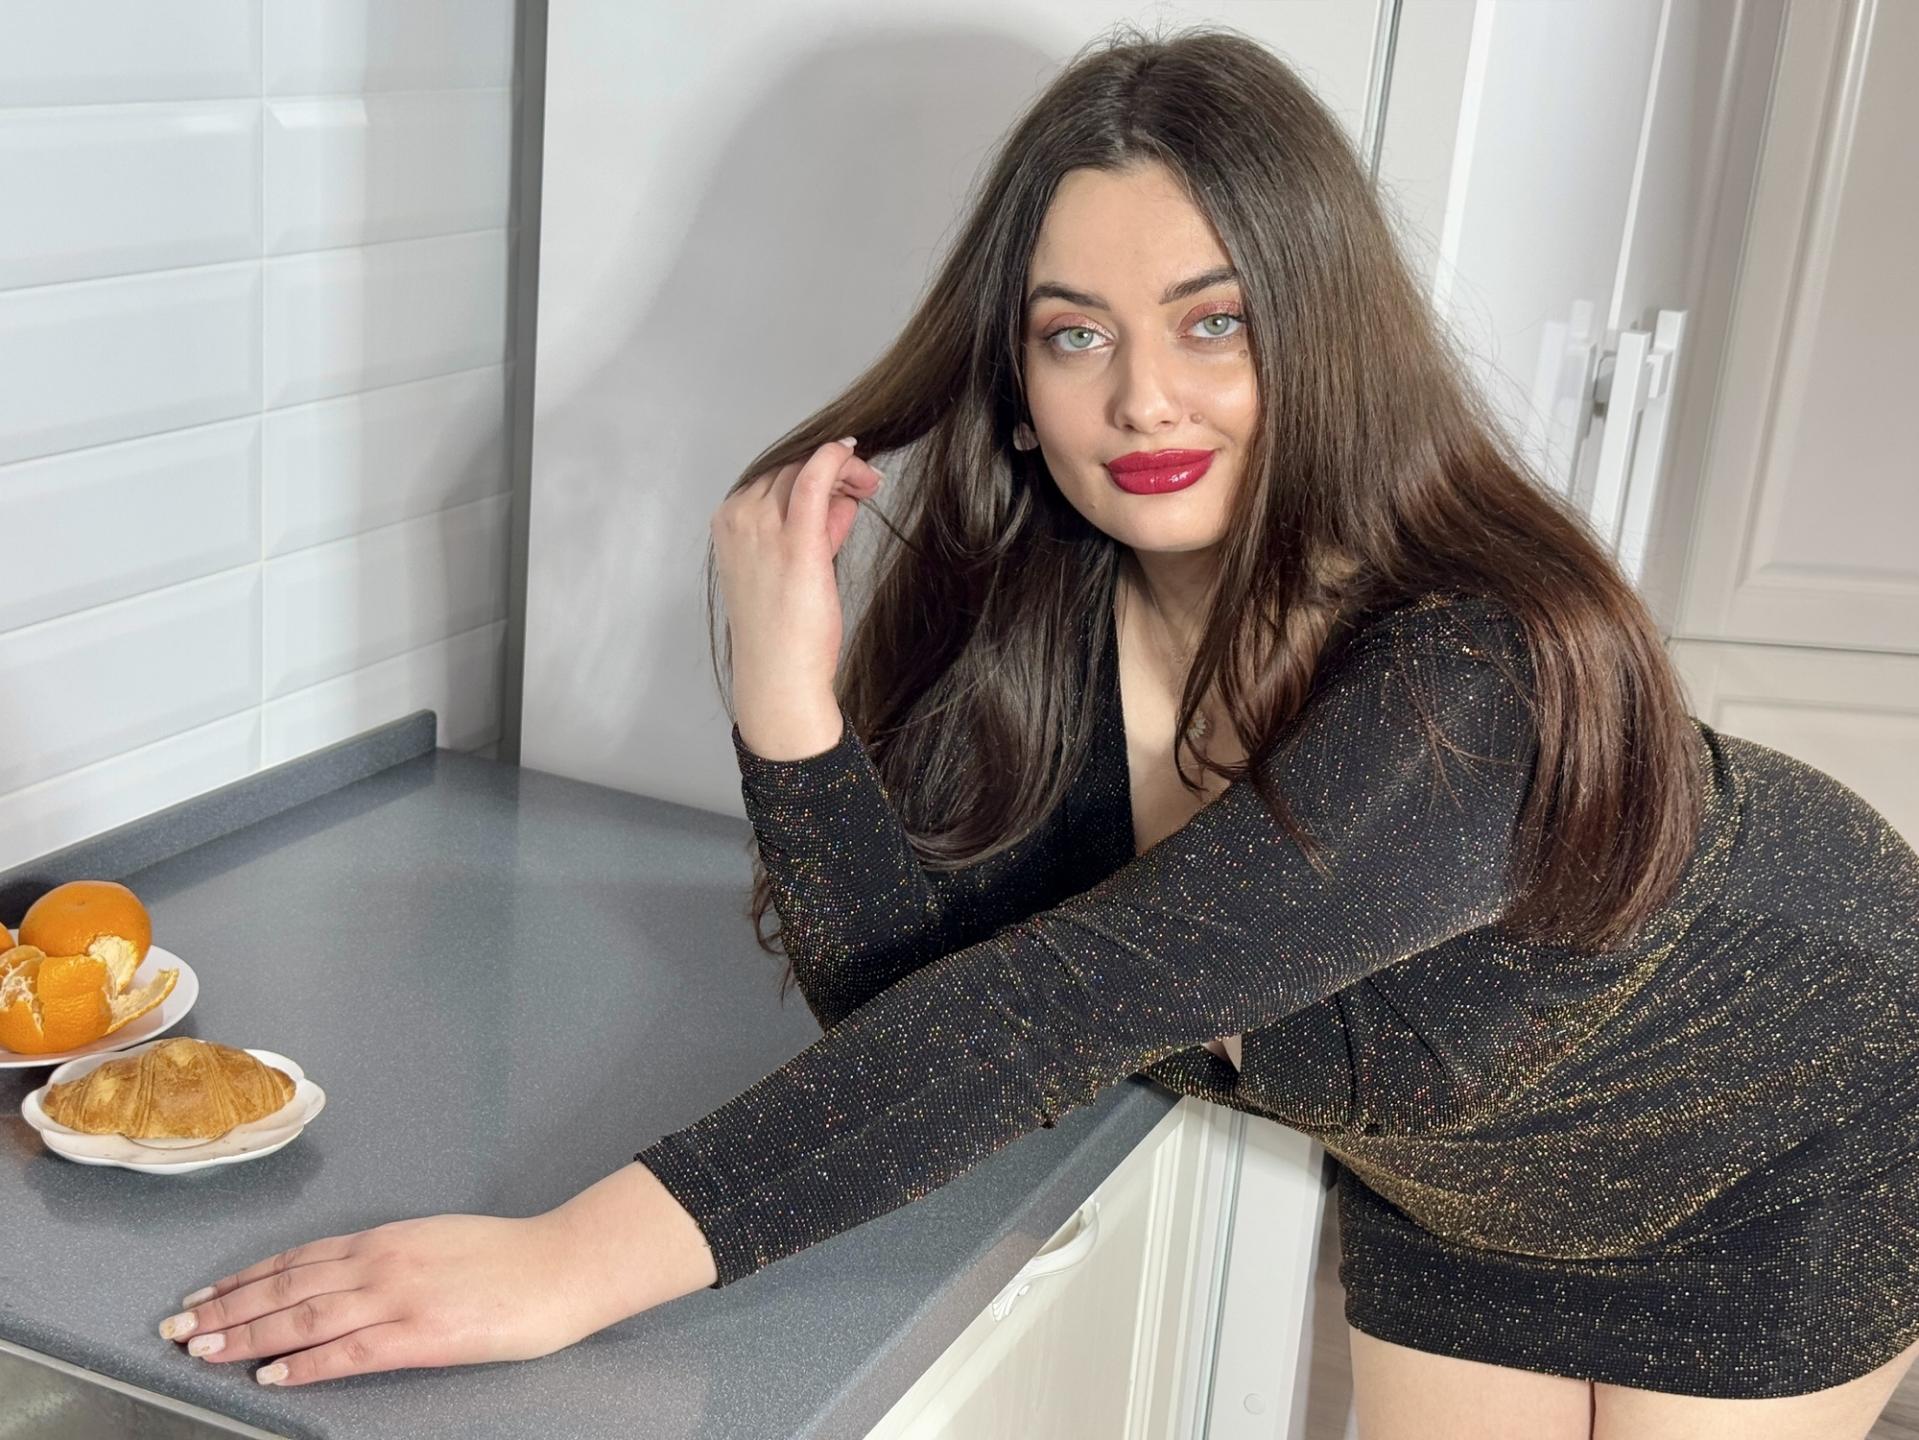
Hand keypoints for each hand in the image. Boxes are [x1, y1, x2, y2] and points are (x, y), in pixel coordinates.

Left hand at [157, 1212, 605, 1387]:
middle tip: (177, 1329)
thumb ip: (391, 1258)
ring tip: (202, 1352)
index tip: (205, 1295)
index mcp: (387, 1239)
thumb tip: (346, 1277)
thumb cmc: (510, 1257)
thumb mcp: (438, 1241)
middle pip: (287, 1287)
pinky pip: (348, 1352)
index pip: (298, 1260)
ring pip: (304, 1317)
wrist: (563, 1264)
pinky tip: (272, 1376)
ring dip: (247, 1336)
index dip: (245, 1280)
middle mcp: (382, 1263)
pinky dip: (305, 1364)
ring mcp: (399, 1297)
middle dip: (226, 1309)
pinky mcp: (421, 1334)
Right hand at [711, 436, 883, 701]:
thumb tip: (839, 500)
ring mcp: (763, 526)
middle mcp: (740, 517)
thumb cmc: (782, 629)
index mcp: (729, 523)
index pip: (773, 475)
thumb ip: (810, 528)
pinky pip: (816, 475)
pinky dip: (839, 459)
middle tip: (864, 485)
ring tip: (867, 486)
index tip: (842, 485)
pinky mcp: (796, 541)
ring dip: (842, 469)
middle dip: (831, 469)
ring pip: (805, 467)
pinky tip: (859, 461)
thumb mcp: (790, 565)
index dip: (812, 471)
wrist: (778, 674)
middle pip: (789, 466)